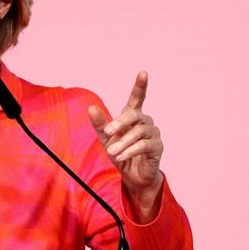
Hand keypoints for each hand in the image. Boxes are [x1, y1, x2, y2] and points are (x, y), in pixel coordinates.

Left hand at [87, 72, 163, 219]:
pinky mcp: (157, 147)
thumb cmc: (120, 152)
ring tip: (112, 152)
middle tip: (107, 132)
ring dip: (123, 142)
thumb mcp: (106, 138)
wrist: (132, 176)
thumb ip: (100, 124)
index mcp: (133, 117)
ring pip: (138, 132)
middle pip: (134, 115)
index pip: (137, 98)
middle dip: (119, 123)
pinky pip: (144, 145)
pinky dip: (130, 151)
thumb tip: (90, 107)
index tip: (143, 73)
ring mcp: (153, 134)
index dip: (140, 86)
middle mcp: (145, 122)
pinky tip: (121, 156)